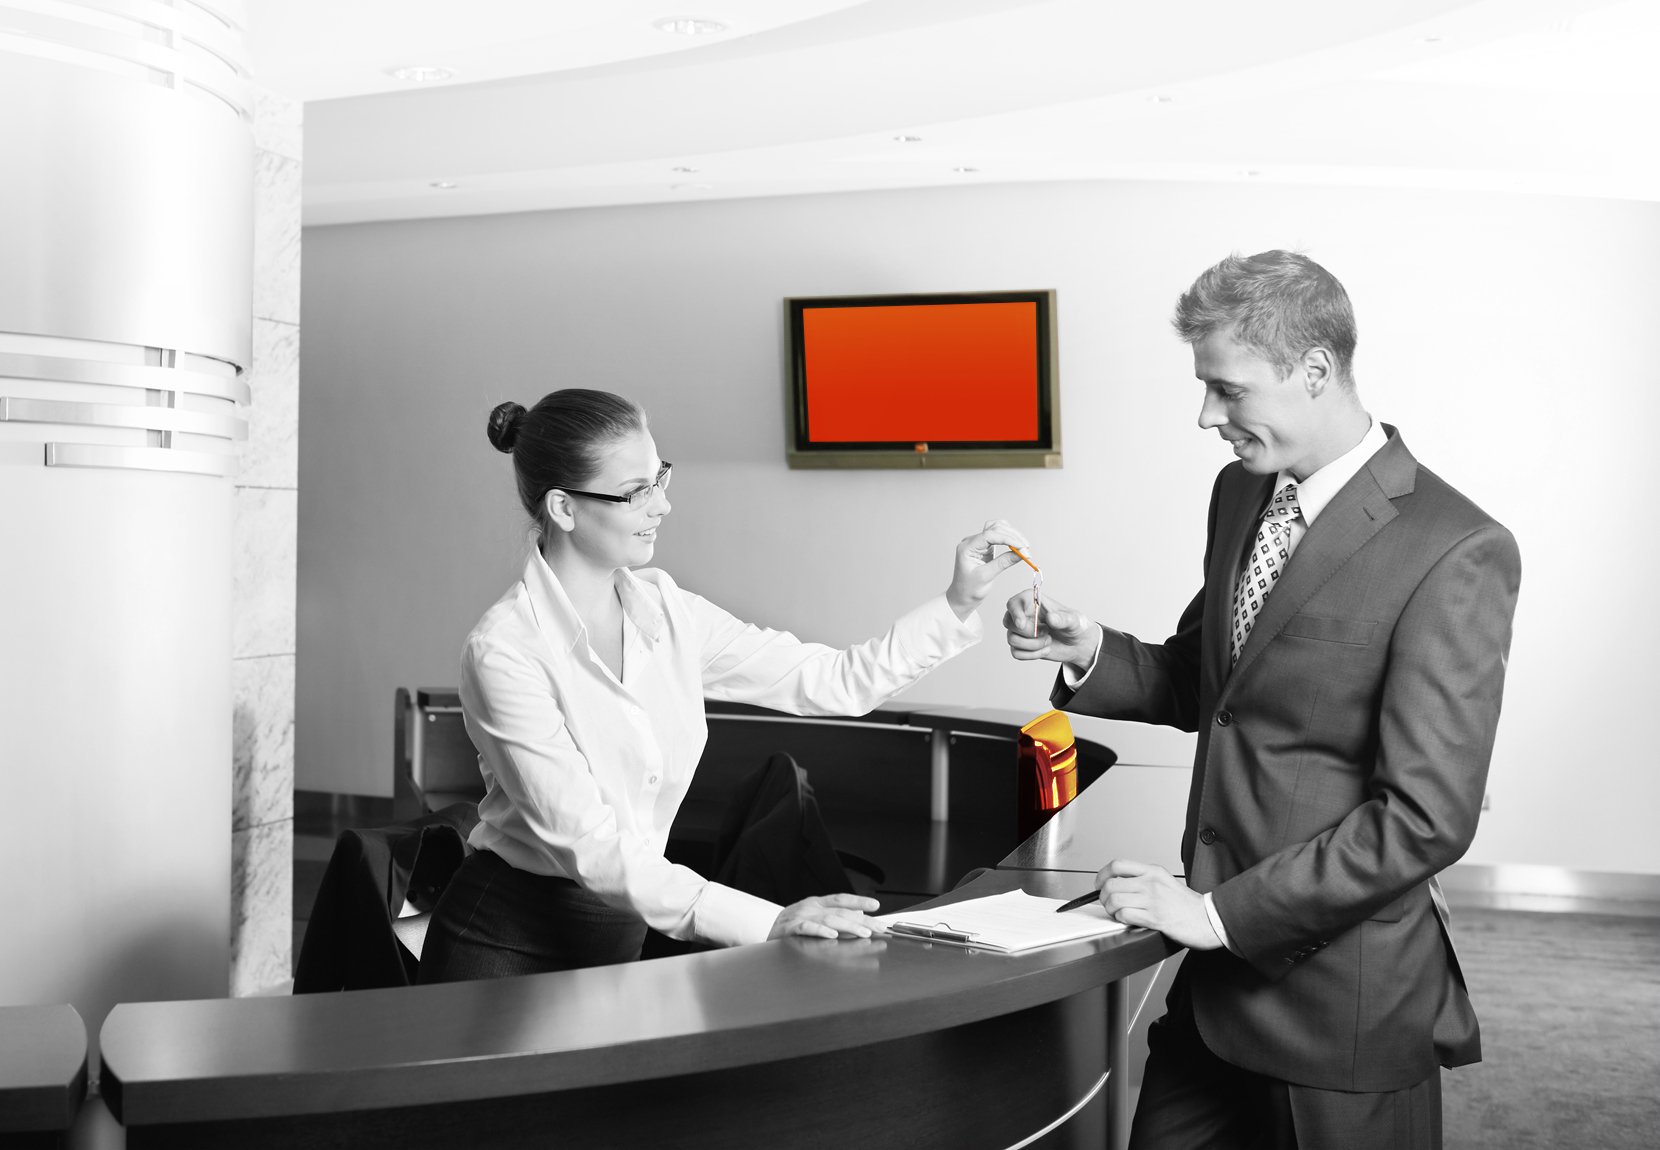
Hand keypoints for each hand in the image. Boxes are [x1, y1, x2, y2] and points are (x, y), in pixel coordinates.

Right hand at [768, 893, 882, 940]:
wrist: (761, 931)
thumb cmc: (789, 926)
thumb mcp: (812, 917)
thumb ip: (834, 916)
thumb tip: (858, 916)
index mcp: (816, 903)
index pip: (840, 899)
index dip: (859, 901)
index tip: (875, 906)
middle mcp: (810, 907)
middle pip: (840, 911)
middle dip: (862, 919)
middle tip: (879, 927)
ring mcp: (800, 917)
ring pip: (829, 919)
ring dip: (848, 926)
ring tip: (864, 933)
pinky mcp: (790, 929)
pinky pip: (807, 928)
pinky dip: (820, 931)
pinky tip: (833, 935)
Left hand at [945, 520, 1034, 620]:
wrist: (962, 597)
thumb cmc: (969, 589)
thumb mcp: (986, 576)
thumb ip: (1003, 563)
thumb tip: (1022, 553)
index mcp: (967, 547)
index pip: (990, 534)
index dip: (1008, 539)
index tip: (1022, 548)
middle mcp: (972, 542)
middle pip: (995, 528)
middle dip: (1013, 536)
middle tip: (1026, 550)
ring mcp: (978, 543)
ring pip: (998, 528)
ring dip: (1012, 535)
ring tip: (1024, 547)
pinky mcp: (985, 547)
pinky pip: (998, 536)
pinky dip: (1009, 538)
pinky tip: (1017, 546)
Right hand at [1004, 591, 1100, 676]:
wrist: (1076, 644)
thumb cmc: (1073, 626)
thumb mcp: (1073, 620)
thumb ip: (1063, 619)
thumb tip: (1051, 618)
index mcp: (1032, 602)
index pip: (1013, 604)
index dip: (1015, 613)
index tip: (1022, 624)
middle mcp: (1022, 614)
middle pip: (1009, 623)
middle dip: (1029, 632)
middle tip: (1046, 632)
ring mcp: (1020, 631)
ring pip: (1012, 639)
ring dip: (1033, 645)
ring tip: (1048, 640)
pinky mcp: (1021, 646)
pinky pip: (1016, 653)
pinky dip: (1032, 655)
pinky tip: (1044, 649)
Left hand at [1094, 859, 1222, 950]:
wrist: (1207, 919)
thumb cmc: (1186, 904)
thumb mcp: (1165, 881)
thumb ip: (1144, 878)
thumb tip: (1118, 882)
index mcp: (1153, 871)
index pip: (1118, 865)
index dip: (1102, 875)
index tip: (1099, 883)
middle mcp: (1151, 883)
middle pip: (1111, 884)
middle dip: (1103, 896)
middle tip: (1108, 903)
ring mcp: (1153, 900)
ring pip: (1115, 900)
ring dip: (1110, 909)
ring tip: (1117, 913)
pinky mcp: (1155, 918)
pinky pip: (1125, 915)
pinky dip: (1121, 919)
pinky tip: (1127, 920)